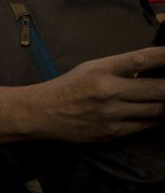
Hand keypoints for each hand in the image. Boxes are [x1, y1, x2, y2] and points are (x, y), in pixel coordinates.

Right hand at [25, 46, 164, 142]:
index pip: (143, 59)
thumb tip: (155, 71)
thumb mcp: (91, 69)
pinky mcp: (112, 133)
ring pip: (158, 110)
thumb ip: (122, 69)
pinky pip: (146, 126)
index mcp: (102, 69)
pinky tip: (159, 114)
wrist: (40, 114)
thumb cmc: (68, 88)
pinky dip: (157, 119)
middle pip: (159, 89)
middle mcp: (109, 91)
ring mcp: (112, 114)